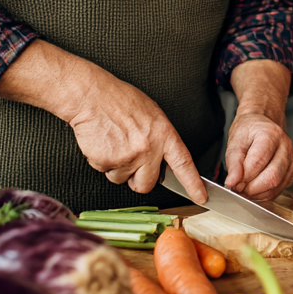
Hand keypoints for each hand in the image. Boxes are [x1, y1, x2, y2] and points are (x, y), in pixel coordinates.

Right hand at [0, 40, 205, 202]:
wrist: (91, 95)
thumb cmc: (119, 100)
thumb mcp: (150, 114)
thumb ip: (159, 139)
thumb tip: (161, 160)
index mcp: (163, 134)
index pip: (184, 164)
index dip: (193, 184)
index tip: (201, 197)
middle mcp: (148, 148)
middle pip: (147, 184)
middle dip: (137, 179)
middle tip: (129, 159)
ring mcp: (128, 157)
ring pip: (122, 179)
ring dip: (117, 167)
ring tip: (113, 142)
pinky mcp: (107, 162)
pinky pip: (105, 172)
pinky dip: (102, 161)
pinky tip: (102, 142)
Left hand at [225, 111, 292, 200]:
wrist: (261, 124)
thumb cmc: (248, 130)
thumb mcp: (235, 141)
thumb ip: (233, 162)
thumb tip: (232, 182)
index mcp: (270, 134)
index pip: (258, 163)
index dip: (243, 177)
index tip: (232, 183)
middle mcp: (286, 146)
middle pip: (272, 177)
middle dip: (251, 188)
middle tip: (238, 188)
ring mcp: (292, 159)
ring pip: (277, 186)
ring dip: (258, 193)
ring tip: (245, 187)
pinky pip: (280, 189)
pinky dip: (265, 193)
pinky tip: (255, 187)